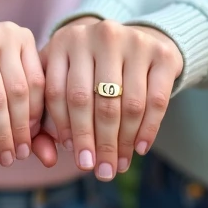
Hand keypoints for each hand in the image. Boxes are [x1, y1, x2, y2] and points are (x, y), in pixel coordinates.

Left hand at [41, 19, 181, 179]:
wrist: (136, 42)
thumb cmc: (92, 70)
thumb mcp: (67, 79)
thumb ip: (48, 114)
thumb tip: (45, 156)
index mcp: (65, 40)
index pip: (60, 93)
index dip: (65, 130)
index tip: (74, 156)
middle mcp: (98, 35)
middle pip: (91, 100)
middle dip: (94, 143)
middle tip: (98, 172)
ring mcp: (133, 41)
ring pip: (126, 103)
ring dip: (122, 142)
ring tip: (117, 165)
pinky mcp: (162, 53)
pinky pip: (155, 100)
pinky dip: (148, 129)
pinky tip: (140, 149)